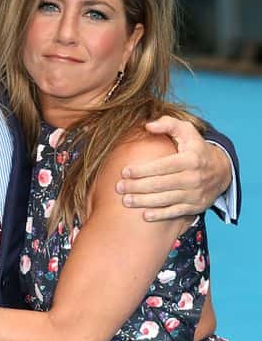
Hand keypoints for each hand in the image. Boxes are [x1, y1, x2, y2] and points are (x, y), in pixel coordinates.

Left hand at [116, 116, 231, 220]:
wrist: (222, 171)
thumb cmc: (197, 149)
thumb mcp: (188, 131)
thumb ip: (168, 124)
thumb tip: (147, 125)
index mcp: (190, 159)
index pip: (162, 166)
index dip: (142, 170)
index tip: (125, 172)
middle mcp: (193, 178)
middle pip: (160, 184)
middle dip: (137, 187)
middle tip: (119, 187)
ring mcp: (195, 194)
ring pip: (165, 199)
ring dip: (143, 202)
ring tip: (126, 201)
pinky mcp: (196, 206)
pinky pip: (175, 212)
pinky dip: (160, 215)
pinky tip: (144, 215)